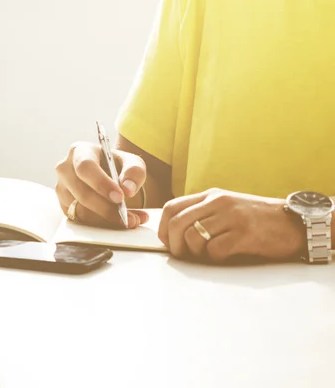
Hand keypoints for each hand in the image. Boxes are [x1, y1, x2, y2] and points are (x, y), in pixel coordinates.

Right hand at [55, 142, 146, 228]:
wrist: (108, 174)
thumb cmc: (117, 165)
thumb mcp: (132, 162)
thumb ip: (134, 172)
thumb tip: (128, 189)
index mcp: (80, 151)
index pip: (85, 167)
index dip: (101, 183)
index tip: (120, 197)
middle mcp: (65, 169)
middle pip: (81, 192)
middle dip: (106, 208)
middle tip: (128, 217)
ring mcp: (61, 188)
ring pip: (80, 210)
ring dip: (107, 219)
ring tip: (132, 220)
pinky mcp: (63, 205)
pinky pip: (80, 220)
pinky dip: (102, 224)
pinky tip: (119, 221)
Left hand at [158, 188, 305, 261]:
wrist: (292, 222)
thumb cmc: (256, 219)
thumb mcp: (227, 207)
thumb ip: (204, 213)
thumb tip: (175, 233)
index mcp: (211, 195)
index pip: (172, 206)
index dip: (163, 228)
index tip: (167, 243)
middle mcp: (218, 202)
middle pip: (177, 222)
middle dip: (174, 244)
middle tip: (182, 255)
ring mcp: (231, 216)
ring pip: (193, 236)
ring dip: (195, 253)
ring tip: (207, 255)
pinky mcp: (244, 233)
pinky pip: (216, 250)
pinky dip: (216, 258)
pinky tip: (226, 256)